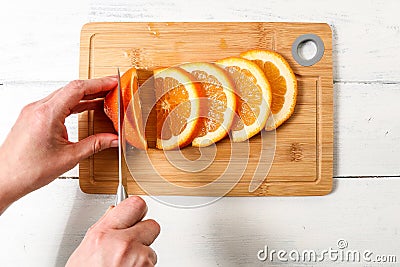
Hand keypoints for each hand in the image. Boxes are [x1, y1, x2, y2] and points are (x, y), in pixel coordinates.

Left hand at [0, 77, 117, 212]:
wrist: (4, 179)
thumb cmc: (27, 170)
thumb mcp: (69, 157)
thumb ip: (95, 145)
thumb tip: (112, 139)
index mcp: (47, 114)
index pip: (77, 89)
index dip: (99, 83)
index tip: (112, 82)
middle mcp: (38, 108)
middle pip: (72, 89)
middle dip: (95, 87)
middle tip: (112, 88)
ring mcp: (33, 111)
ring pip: (64, 95)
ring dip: (84, 95)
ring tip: (102, 97)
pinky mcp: (32, 117)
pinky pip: (56, 103)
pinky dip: (73, 103)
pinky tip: (84, 107)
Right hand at [66, 196, 159, 266]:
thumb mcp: (84, 251)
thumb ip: (103, 229)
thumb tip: (115, 214)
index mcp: (103, 234)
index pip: (135, 204)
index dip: (137, 210)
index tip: (136, 214)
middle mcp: (123, 244)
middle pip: (153, 224)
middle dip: (144, 233)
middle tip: (132, 243)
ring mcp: (138, 260)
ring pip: (152, 249)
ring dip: (143, 256)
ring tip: (125, 265)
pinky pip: (152, 264)